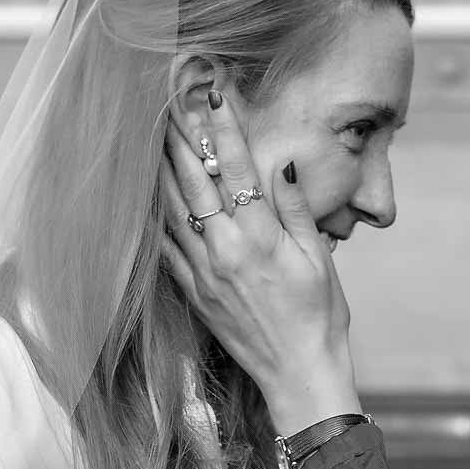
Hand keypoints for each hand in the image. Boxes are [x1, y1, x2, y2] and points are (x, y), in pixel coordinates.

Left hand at [159, 88, 361, 434]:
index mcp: (262, 238)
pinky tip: (150, 196)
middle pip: (197, 182)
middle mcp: (227, 251)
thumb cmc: (320, 316)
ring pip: (174, 210)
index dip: (224, 128)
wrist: (299, 374)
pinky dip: (156, 217)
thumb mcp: (318, 258)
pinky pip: (167, 247)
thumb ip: (296, 209)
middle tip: (169, 104)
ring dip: (163, 171)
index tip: (214, 94)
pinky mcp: (195, 293)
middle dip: (182, 139)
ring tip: (153, 138)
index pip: (239, 168)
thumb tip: (282, 163)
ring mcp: (205, 273)